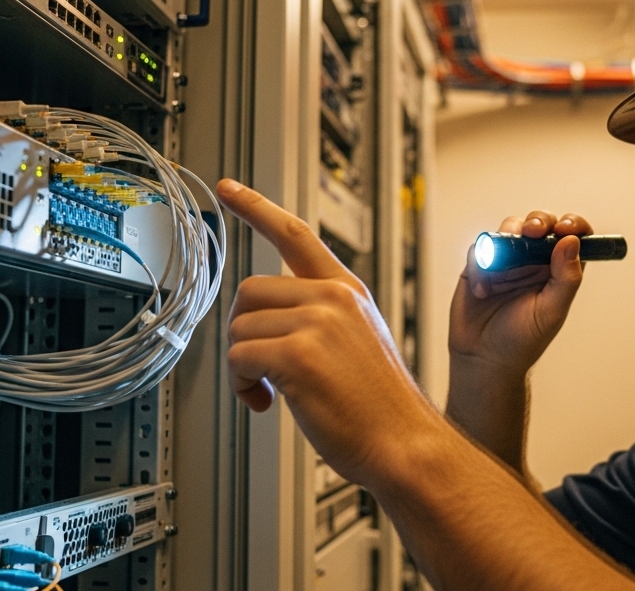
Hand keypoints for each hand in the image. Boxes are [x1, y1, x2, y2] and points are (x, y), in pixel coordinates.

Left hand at [216, 179, 441, 483]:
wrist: (405, 444)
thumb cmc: (379, 408)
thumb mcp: (359, 341)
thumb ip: (320, 318)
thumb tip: (265, 322)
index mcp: (346, 291)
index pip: (295, 235)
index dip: (256, 208)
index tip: (229, 189)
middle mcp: (332, 298)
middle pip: (249, 291)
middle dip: (244, 332)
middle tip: (261, 369)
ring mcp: (317, 322)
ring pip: (239, 328)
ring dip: (243, 366)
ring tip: (271, 391)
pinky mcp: (298, 354)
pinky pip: (239, 358)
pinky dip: (242, 386)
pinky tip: (267, 403)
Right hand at [448, 212, 590, 378]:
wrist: (484, 359)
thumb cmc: (522, 341)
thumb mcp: (552, 312)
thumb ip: (566, 278)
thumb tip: (571, 242)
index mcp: (557, 270)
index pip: (572, 236)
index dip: (572, 225)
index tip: (565, 228)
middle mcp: (533, 261)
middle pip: (540, 223)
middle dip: (537, 221)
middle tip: (532, 231)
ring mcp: (506, 261)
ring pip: (509, 228)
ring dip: (506, 238)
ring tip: (500, 265)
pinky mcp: (480, 265)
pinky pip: (480, 248)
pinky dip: (481, 264)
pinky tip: (483, 290)